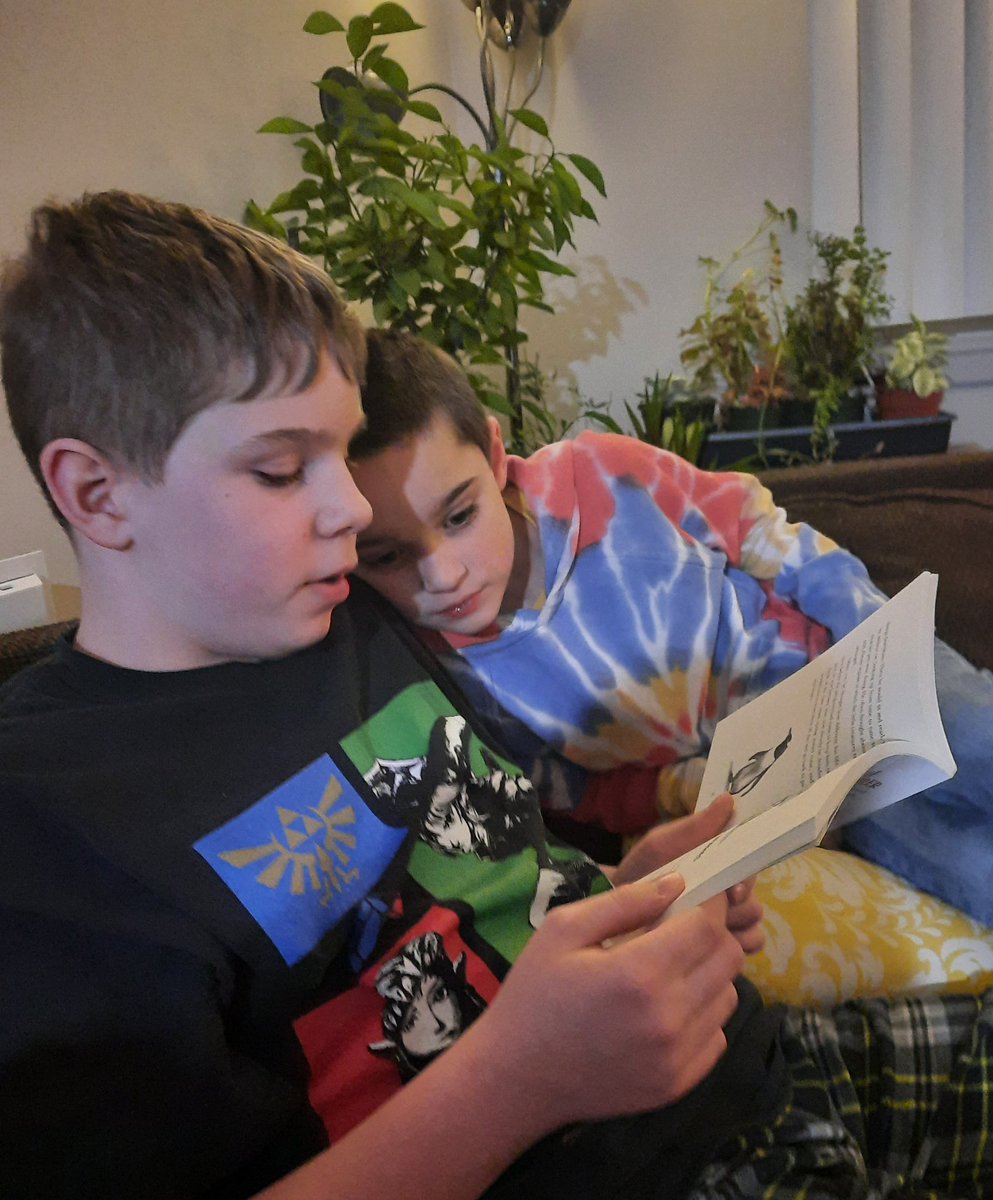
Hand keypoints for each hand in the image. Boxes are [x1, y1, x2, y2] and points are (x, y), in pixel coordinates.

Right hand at [468, 871, 743, 1135]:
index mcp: (638, 973)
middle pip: (728, 959)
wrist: (517, 1076)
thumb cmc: (535, 993)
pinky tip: (667, 1009)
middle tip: (682, 930)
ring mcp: (677, 1057)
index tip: (696, 895)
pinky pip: (717, 1036)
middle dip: (713, 934)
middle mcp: (668, 1017)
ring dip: (709, 975)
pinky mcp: (678, 1085)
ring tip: (672, 970)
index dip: (709, 904)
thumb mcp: (563, 929)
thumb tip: (676, 884)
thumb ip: (624, 902)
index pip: (707, 926)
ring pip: (728, 997)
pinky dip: (703, 1016)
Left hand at [610, 793, 764, 955]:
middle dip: (736, 906)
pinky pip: (751, 944)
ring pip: (754, 922)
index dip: (746, 879)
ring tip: (702, 929)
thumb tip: (728, 799)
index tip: (732, 892)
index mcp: (718, 863)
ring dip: (734, 925)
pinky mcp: (726, 947)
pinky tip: (712, 947)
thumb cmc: (641, 873)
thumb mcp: (660, 847)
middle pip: (755, 899)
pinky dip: (737, 943)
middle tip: (711, 912)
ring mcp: (730, 921)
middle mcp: (729, 892)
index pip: (750, 866)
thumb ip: (692, 827)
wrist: (617, 912)